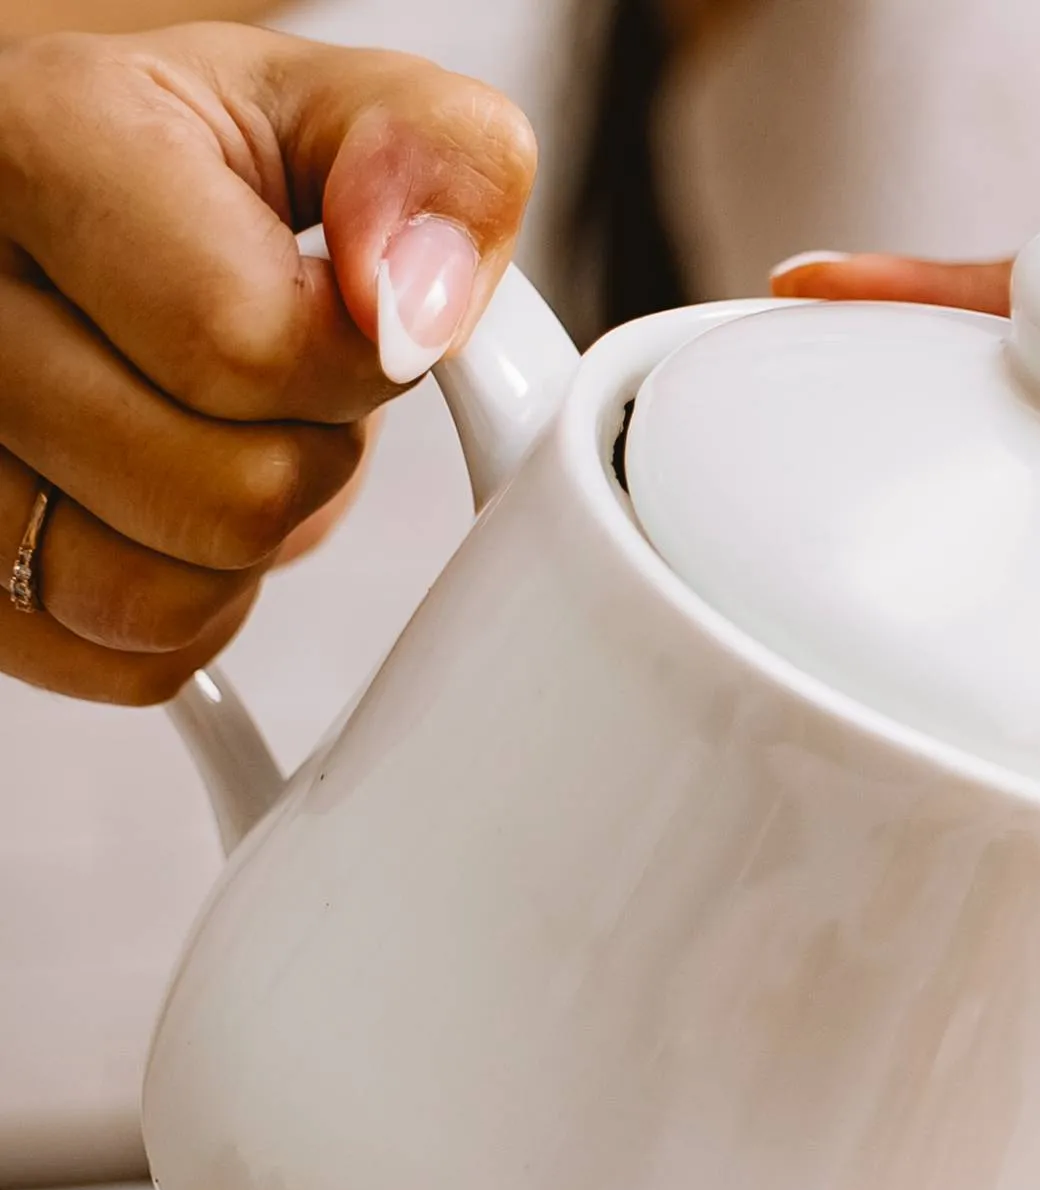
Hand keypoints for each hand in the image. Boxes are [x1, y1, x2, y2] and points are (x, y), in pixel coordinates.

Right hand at [0, 23, 533, 705]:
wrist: (58, 206)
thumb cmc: (198, 166)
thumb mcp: (336, 112)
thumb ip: (436, 161)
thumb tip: (418, 299)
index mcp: (37, 143)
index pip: (248, 350)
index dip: (352, 370)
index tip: (343, 321)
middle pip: (222, 497)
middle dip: (303, 461)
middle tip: (267, 390)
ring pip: (151, 603)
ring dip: (237, 550)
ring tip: (201, 434)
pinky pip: (116, 663)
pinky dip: (179, 613)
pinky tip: (148, 503)